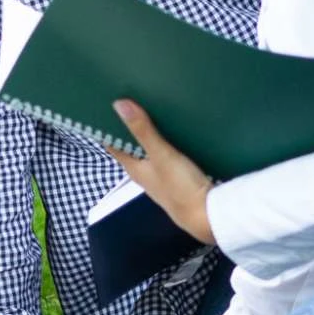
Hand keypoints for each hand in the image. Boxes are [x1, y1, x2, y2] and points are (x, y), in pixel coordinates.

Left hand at [107, 99, 215, 244]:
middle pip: (131, 145)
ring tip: (151, 108)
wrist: (207, 214)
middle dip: (130, 125)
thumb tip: (118, 104)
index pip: (113, 143)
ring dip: (149, 133)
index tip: (106, 104)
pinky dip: (165, 141)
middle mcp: (143, 172)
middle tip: (131, 99)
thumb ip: (142, 131)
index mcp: (133, 167)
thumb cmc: (180, 186)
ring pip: (149, 150)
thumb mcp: (161, 155)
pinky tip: (173, 129)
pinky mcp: (176, 177)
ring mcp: (159, 176)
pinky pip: (165, 155)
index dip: (109, 125)